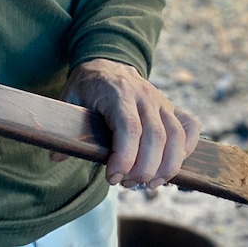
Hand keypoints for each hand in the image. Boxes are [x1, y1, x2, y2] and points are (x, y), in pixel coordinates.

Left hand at [56, 58, 200, 188]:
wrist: (107, 63)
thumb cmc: (88, 87)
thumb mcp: (69, 100)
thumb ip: (66, 127)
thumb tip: (57, 157)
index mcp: (118, 92)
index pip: (130, 127)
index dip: (124, 157)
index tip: (112, 177)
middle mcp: (144, 95)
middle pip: (156, 136)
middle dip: (143, 169)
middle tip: (125, 183)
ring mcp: (161, 100)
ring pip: (176, 136)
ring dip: (166, 167)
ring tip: (149, 183)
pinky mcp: (171, 107)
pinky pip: (190, 127)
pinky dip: (187, 150)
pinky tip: (170, 166)